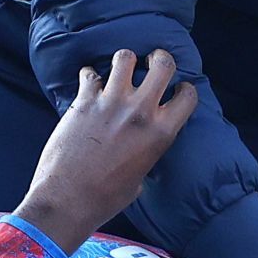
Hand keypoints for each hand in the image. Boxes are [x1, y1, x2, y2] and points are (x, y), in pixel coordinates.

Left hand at [15, 49, 197, 253]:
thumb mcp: (141, 176)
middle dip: (159, 59)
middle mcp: (140, 111)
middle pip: (163, 63)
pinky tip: (89, 87)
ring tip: (118, 73)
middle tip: (151, 64)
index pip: (188, 95)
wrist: (68, 200)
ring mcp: (111, 102)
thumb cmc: (106, 198)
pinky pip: (89, 73)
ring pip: (125, 57)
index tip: (175, 90)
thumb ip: (146, 152)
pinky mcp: (84, 101)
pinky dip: (89, 77)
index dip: (184, 89)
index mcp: (161, 133)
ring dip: (123, 62)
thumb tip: (141, 146)